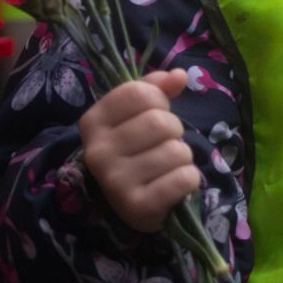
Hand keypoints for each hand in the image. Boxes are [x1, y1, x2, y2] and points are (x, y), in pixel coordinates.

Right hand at [79, 70, 201, 232]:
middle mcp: (97, 152)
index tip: (152, 114)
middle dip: (174, 131)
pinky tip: (173, 184)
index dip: (158, 100)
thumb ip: (156, 88)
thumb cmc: (138, 149)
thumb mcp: (138, 113)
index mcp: (93, 122)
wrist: (133, 201)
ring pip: (176, 150)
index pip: (139, 93)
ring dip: (182, 157)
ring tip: (165, 167)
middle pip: (160, 122)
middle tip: (161, 145)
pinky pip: (184, 178)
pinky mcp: (137, 207)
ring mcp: (114, 182)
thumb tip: (179, 76)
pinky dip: (189, 179)